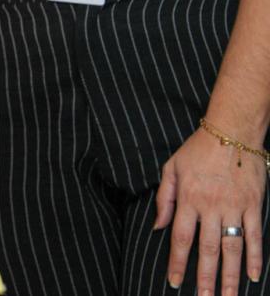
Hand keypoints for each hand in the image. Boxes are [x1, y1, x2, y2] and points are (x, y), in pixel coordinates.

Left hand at [155, 129, 265, 295]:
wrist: (231, 131)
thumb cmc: (198, 150)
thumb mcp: (171, 168)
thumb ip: (164, 198)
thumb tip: (158, 227)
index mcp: (188, 198)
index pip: (180, 238)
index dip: (177, 262)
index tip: (174, 282)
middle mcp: (211, 206)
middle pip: (208, 249)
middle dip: (205, 277)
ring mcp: (234, 207)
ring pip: (232, 247)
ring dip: (231, 275)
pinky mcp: (253, 205)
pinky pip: (255, 236)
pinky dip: (255, 257)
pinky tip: (253, 276)